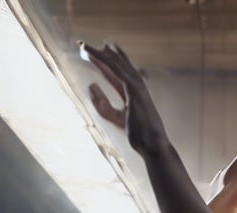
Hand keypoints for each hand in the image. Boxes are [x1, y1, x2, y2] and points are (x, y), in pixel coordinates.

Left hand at [82, 42, 168, 156]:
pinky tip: (97, 54)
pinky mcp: (134, 90)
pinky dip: (108, 61)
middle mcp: (136, 87)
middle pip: (117, 66)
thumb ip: (103, 104)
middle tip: (86, 45)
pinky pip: (118, 71)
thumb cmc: (138, 135)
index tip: (92, 56)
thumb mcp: (116, 117)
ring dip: (100, 53)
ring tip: (84, 45)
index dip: (104, 65)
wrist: (152, 143)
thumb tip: (91, 85)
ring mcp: (137, 87)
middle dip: (103, 54)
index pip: (116, 75)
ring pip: (116, 64)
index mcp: (133, 94)